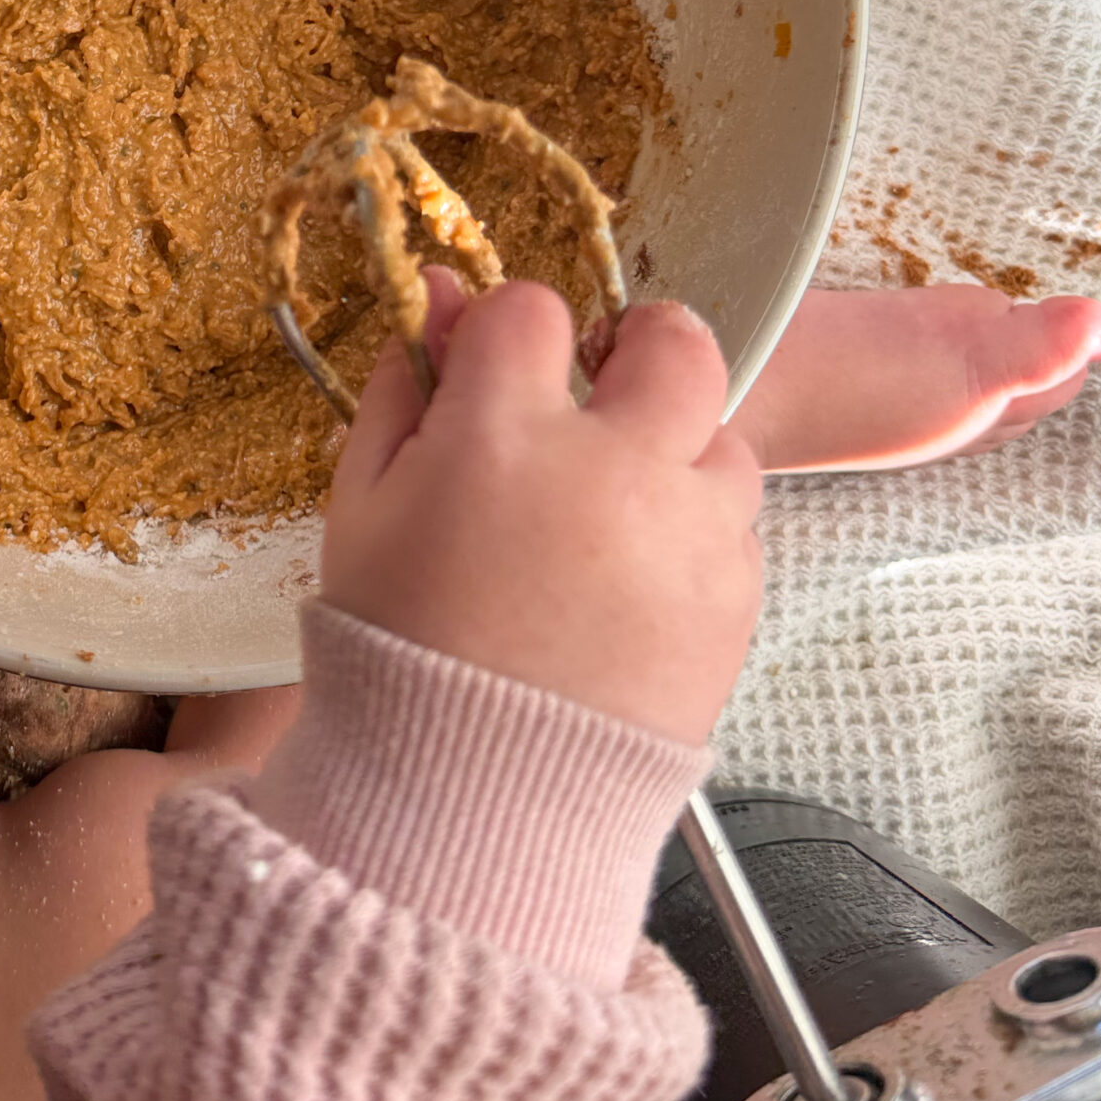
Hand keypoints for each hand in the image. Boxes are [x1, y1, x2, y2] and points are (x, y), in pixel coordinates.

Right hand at [321, 274, 762, 745]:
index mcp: (501, 435)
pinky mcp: (734, 601)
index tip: (500, 368)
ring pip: (724, 439)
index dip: (511, 330)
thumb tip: (439, 301)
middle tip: (607, 386)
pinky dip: (693, 539)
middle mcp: (612, 468)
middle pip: (676, 342)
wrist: (470, 799)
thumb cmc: (399, 647)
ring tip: (614, 513)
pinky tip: (629, 583)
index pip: (531, 310)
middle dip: (643, 347)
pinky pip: (736, 531)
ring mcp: (686, 536)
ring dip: (677, 454)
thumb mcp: (363, 505)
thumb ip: (406, 389)